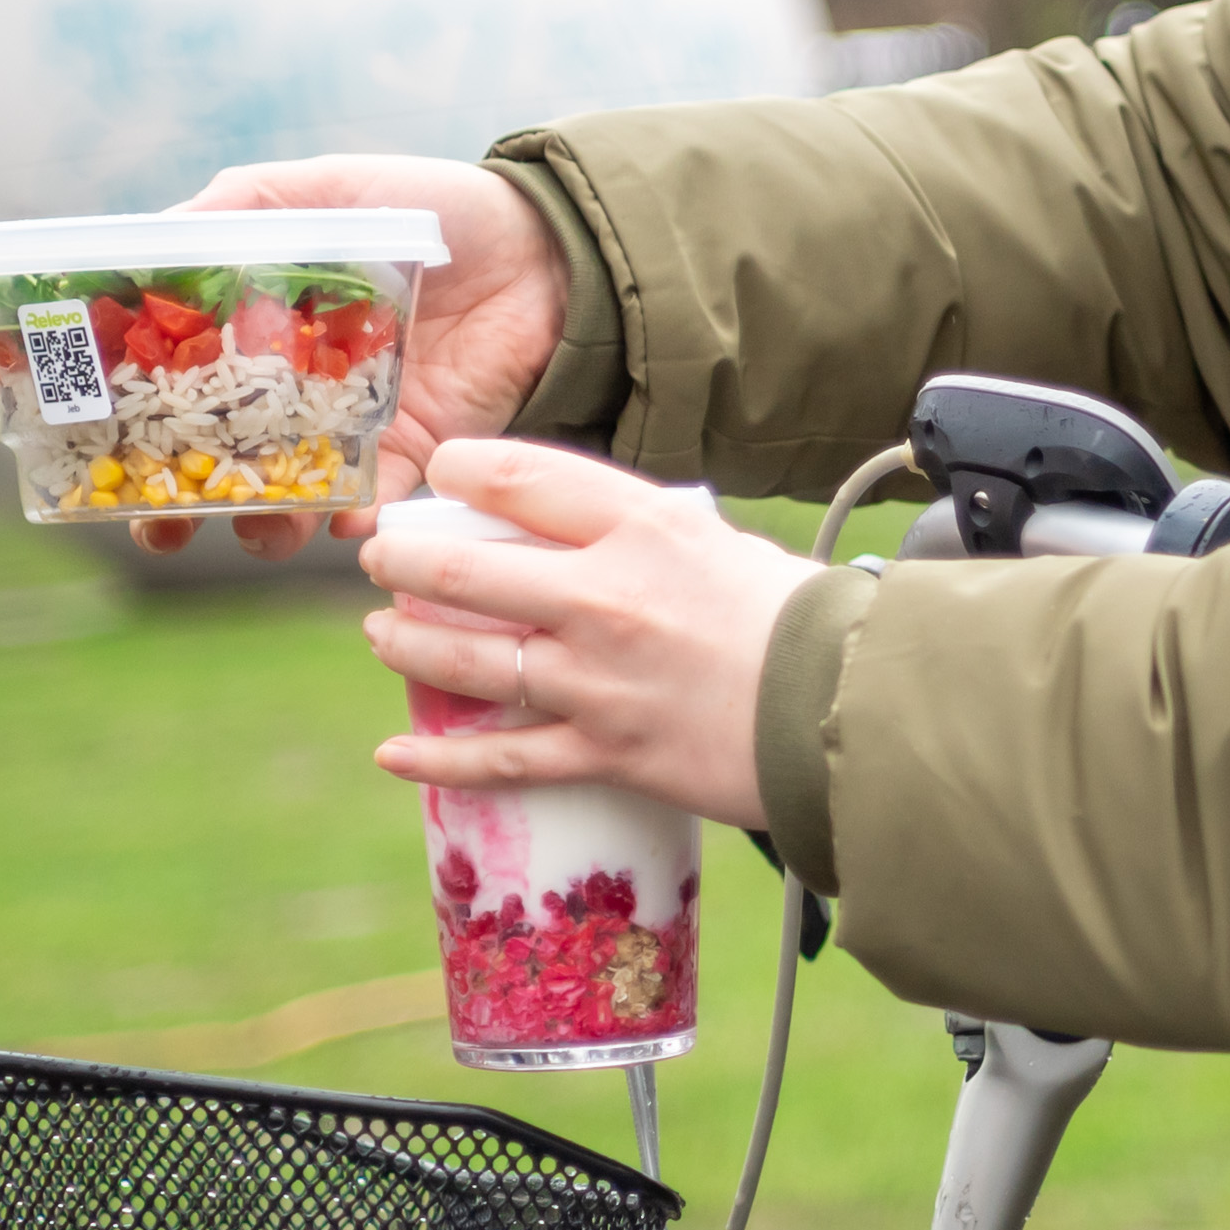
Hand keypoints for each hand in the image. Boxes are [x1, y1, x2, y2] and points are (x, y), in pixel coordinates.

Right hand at [124, 156, 568, 560]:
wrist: (547, 251)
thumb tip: (153, 237)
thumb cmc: (436, 207)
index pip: (183, 387)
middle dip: (187, 507)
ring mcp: (355, 428)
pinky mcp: (418, 454)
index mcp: (263, 330)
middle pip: (223, 462)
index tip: (102, 460)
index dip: (136, 426)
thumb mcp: (327, 190)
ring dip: (268, 524)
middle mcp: (299, 390)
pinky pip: (376, 503)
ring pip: (292, 499)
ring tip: (262, 526)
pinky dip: (358, 520)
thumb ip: (242, 207)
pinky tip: (349, 520)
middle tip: (166, 530)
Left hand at [356, 441, 818, 828]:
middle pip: (466, 570)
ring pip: (468, 659)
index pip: (518, 479)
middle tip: (380, 556)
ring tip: (381, 633)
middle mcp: (606, 596)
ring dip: (407, 644)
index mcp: (641, 526)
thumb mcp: (715, 542)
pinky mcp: (606, 751)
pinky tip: (393, 752)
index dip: (457, 470)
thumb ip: (638, 534)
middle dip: (403, 561)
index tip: (436, 474)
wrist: (848, 710)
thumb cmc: (795, 619)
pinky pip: (502, 759)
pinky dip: (439, 759)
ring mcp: (598, 679)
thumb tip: (571, 534)